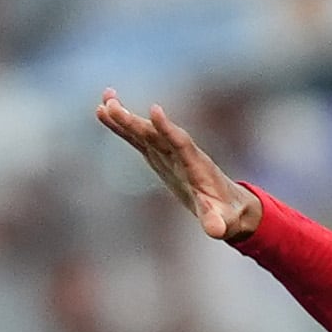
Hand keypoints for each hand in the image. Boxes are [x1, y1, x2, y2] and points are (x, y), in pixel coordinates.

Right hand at [96, 91, 262, 240]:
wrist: (228, 206)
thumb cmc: (226, 215)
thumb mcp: (223, 222)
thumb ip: (217, 223)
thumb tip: (216, 230)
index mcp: (197, 166)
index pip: (181, 143)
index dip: (168, 129)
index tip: (154, 111)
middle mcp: (181, 154)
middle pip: (156, 133)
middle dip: (134, 121)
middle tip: (111, 105)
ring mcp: (169, 153)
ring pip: (145, 132)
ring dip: (125, 117)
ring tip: (104, 101)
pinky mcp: (158, 156)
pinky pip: (138, 139)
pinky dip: (122, 128)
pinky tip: (103, 112)